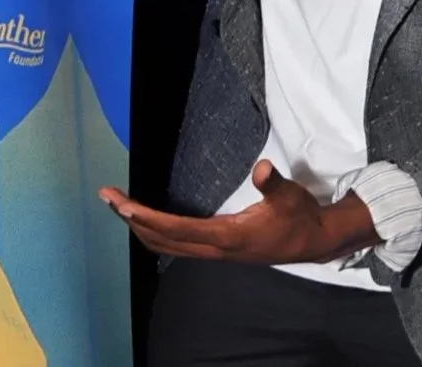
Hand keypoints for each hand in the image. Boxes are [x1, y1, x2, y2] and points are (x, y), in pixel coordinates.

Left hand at [98, 160, 377, 264]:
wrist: (314, 240)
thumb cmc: (300, 215)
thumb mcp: (290, 196)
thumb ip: (273, 184)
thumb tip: (262, 169)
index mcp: (228, 237)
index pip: (177, 229)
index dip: (147, 218)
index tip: (122, 205)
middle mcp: (216, 249)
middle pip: (163, 239)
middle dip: (132, 219)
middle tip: (107, 197)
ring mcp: (215, 252)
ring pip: (167, 244)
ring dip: (140, 226)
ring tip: (117, 205)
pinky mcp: (217, 249)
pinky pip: (177, 244)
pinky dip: (155, 232)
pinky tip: (144, 220)